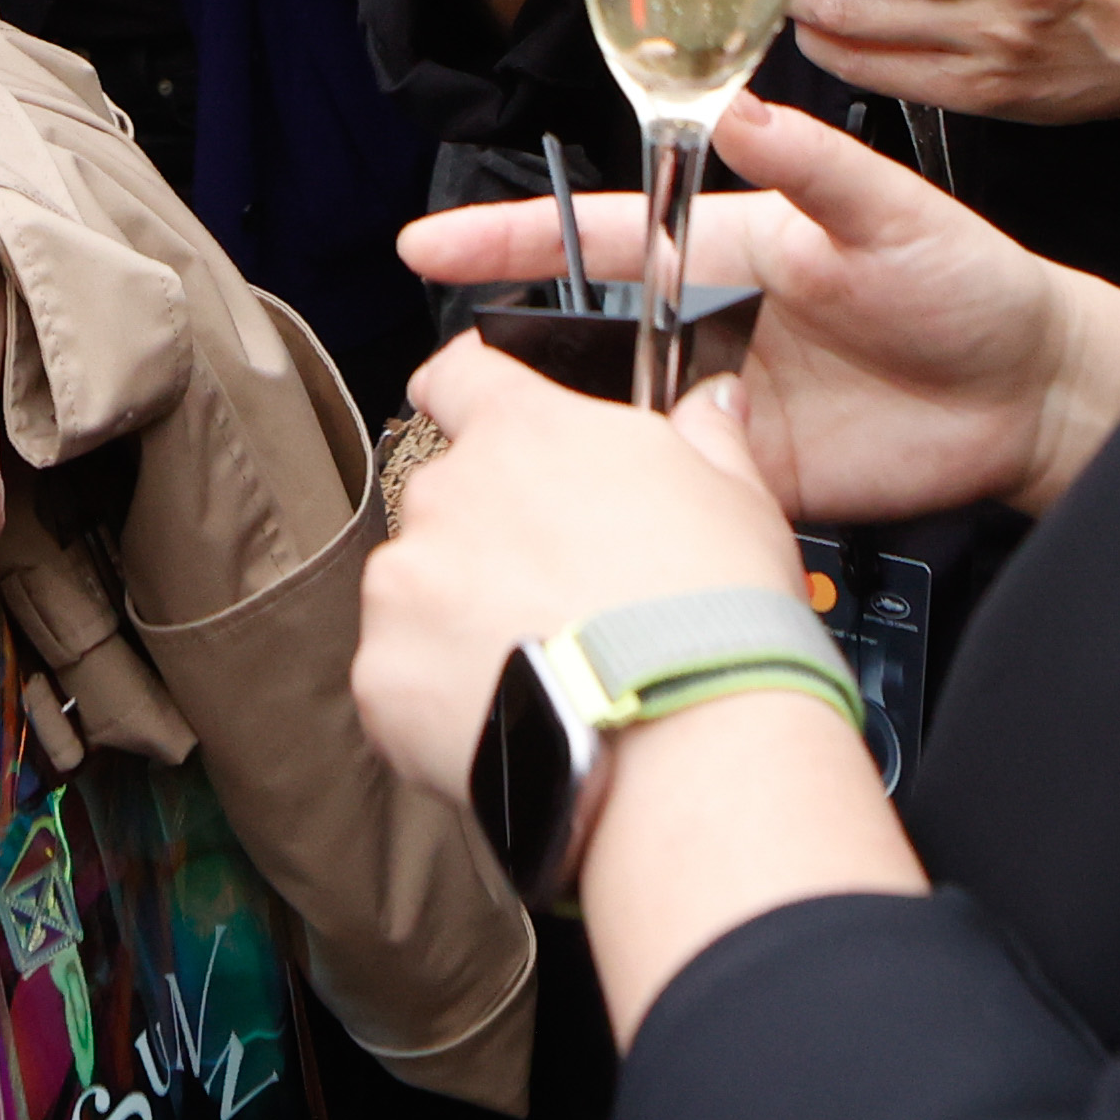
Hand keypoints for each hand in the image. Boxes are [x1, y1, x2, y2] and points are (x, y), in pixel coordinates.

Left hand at [352, 333, 809, 798]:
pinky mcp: (383, 675)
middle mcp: (449, 494)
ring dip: (458, 622)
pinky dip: (439, 700)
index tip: (471, 416)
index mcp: (525, 433)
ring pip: (417, 592)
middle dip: (489, 542)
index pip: (459, 374)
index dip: (465, 393)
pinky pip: (400, 679)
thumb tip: (711, 403)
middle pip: (447, 501)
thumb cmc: (714, 618)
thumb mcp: (737, 500)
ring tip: (544, 668)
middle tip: (557, 597)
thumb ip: (704, 436)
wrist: (685, 745)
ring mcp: (405, 585)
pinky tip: (511, 718)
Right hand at [393, 91, 1119, 522]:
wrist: (1035, 394)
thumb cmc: (970, 283)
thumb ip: (815, 166)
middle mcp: (711, 326)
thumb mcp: (894, 210)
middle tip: (443, 382)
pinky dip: (642, 501)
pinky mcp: (752, 477)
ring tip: (504, 454)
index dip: (509, 240)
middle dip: (509, 356)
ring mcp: (726, 407)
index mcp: (731, 246)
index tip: (429, 244)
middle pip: (586, 336)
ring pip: (617, 421)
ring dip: (567, 434)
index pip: (602, 236)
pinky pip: (677, 492)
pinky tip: (608, 511)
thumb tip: (737, 108)